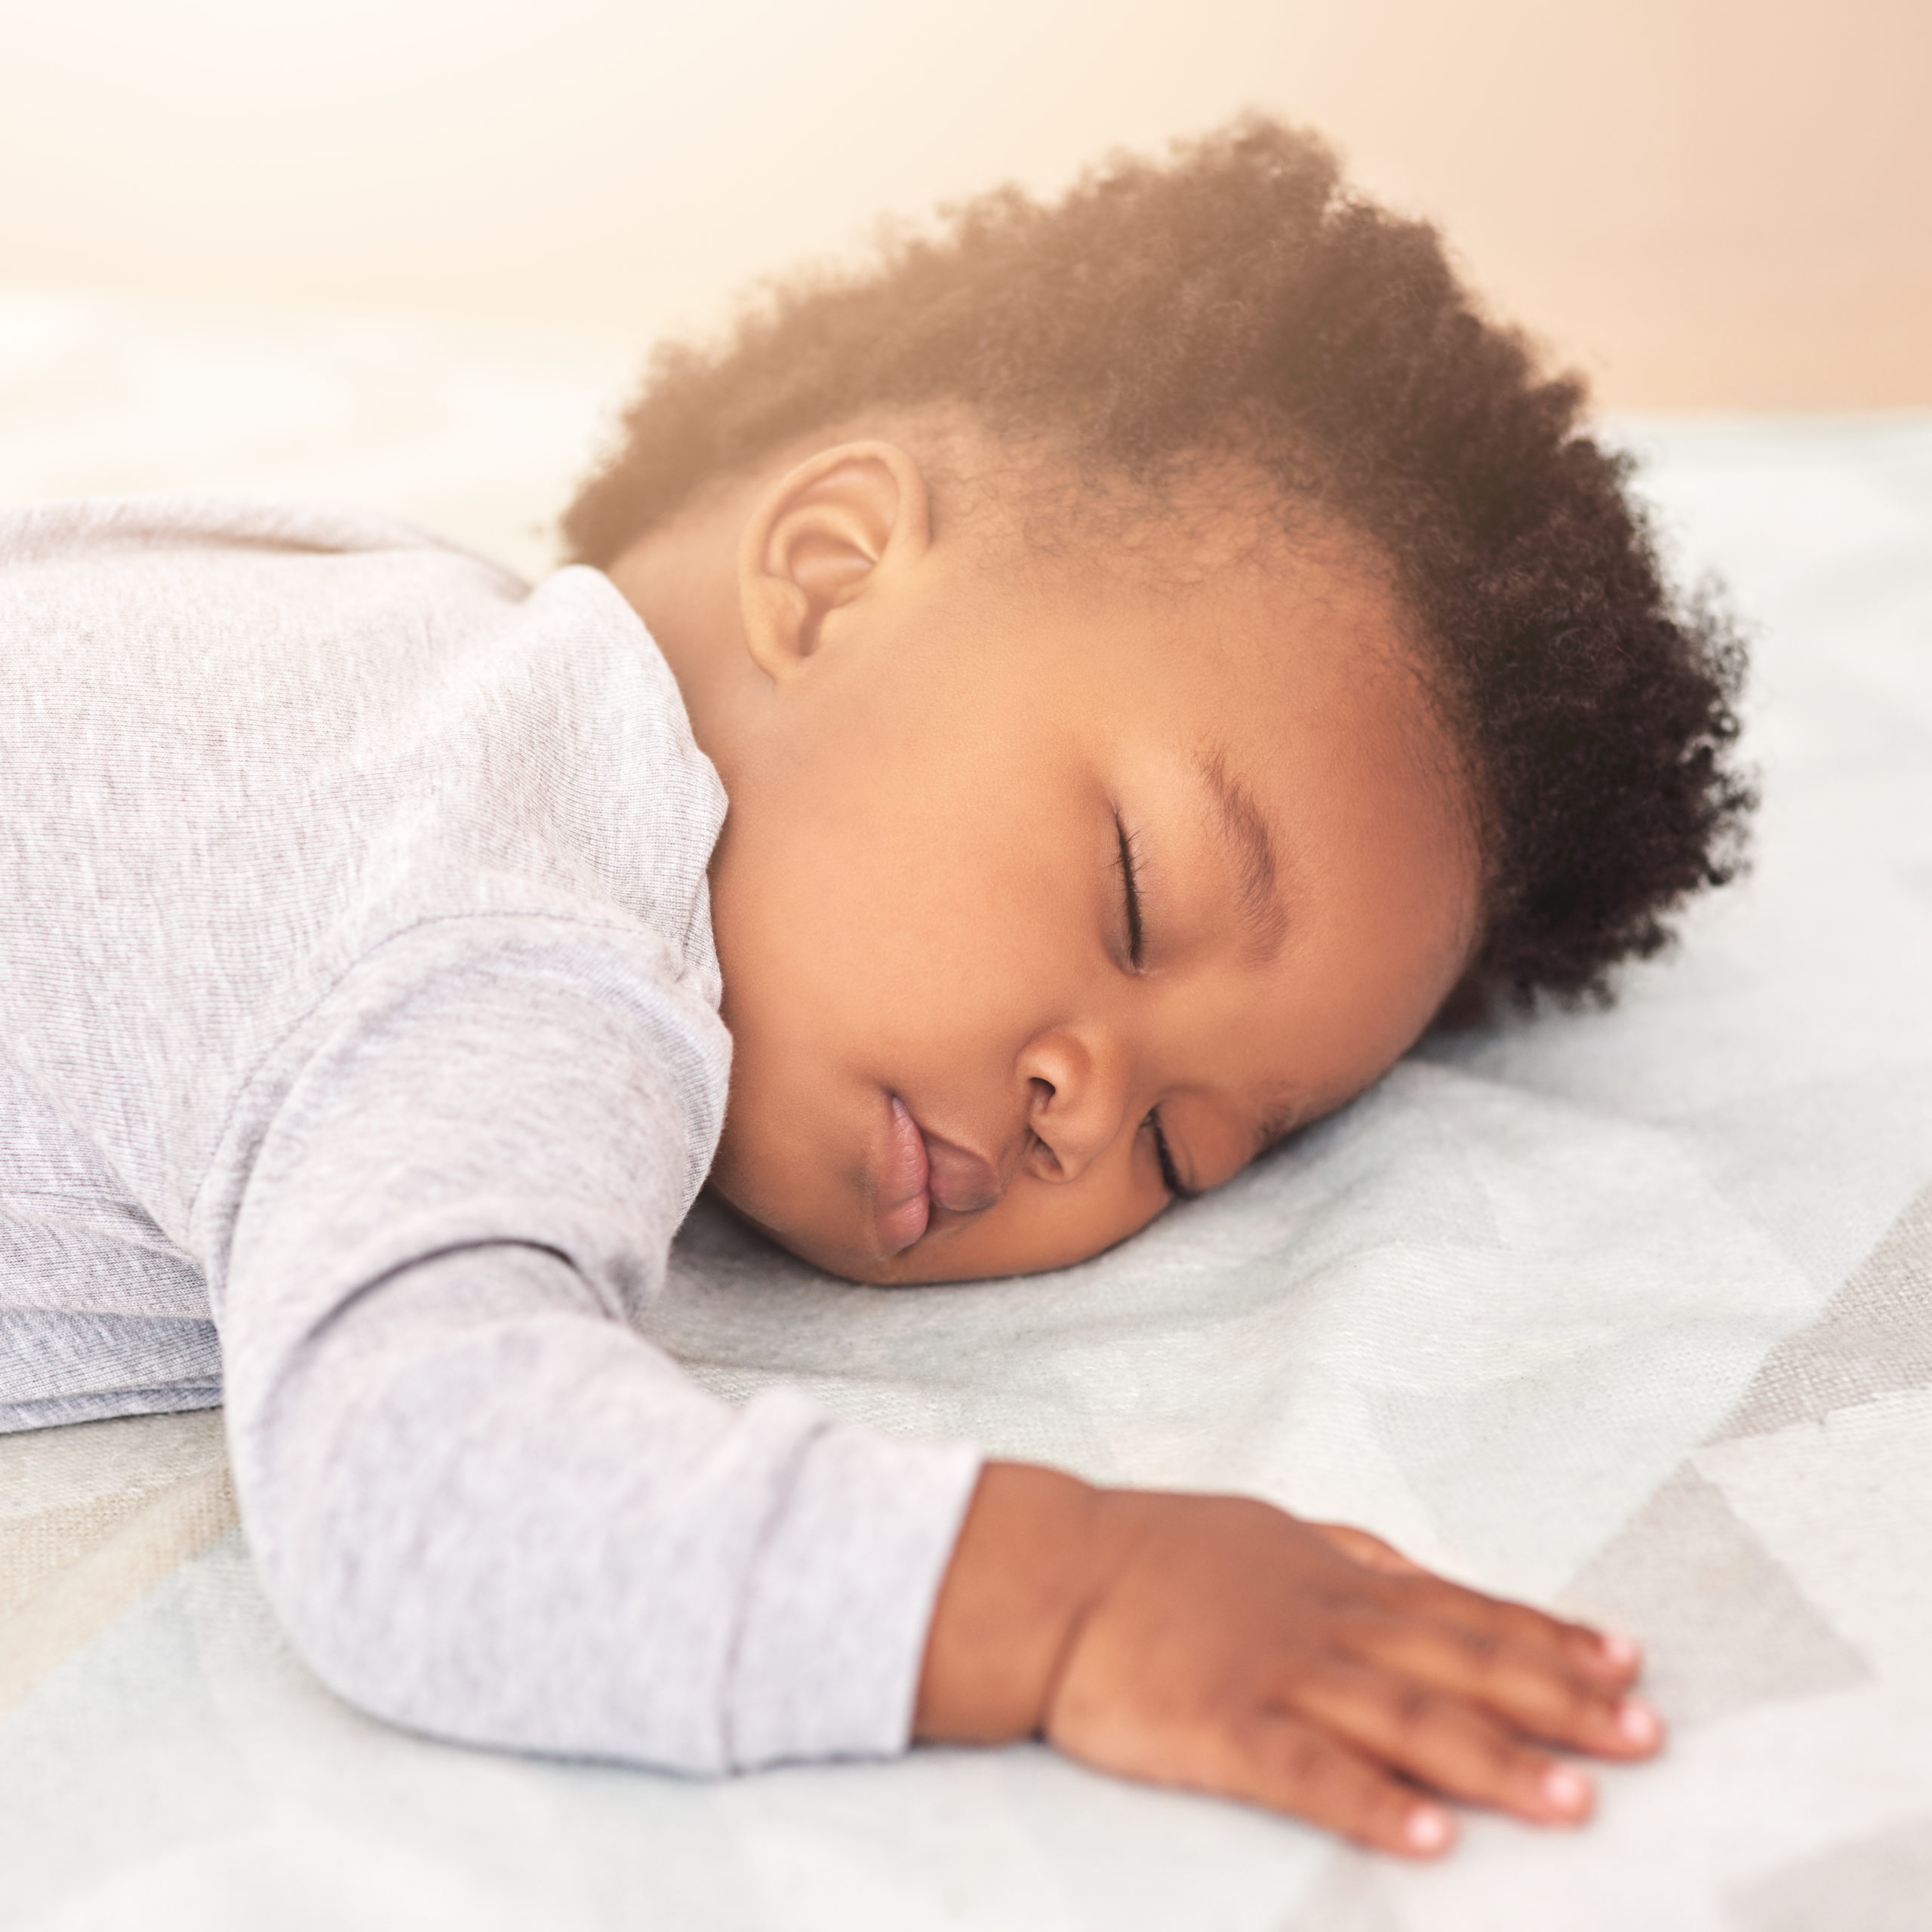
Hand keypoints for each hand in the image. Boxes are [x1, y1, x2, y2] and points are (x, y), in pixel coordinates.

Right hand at [915, 1464, 1660, 1856]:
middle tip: (1645, 1735)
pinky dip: (1371, 1805)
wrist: (1053, 1573)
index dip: (1549, 1637)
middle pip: (1458, 1664)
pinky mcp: (1221, 1729)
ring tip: (1573, 1801)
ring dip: (1493, 1760)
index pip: (1464, 1610)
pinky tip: (1429, 1842)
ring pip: (1403, 1719)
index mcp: (1336, 1579)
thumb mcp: (1267, 1531)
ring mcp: (1276, 1675)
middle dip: (1557, 1701)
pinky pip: (1306, 1773)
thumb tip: (1417, 1570)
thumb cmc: (1159, 1553)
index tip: (1628, 1661)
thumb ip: (1347, 1555)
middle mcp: (1325, 1624)